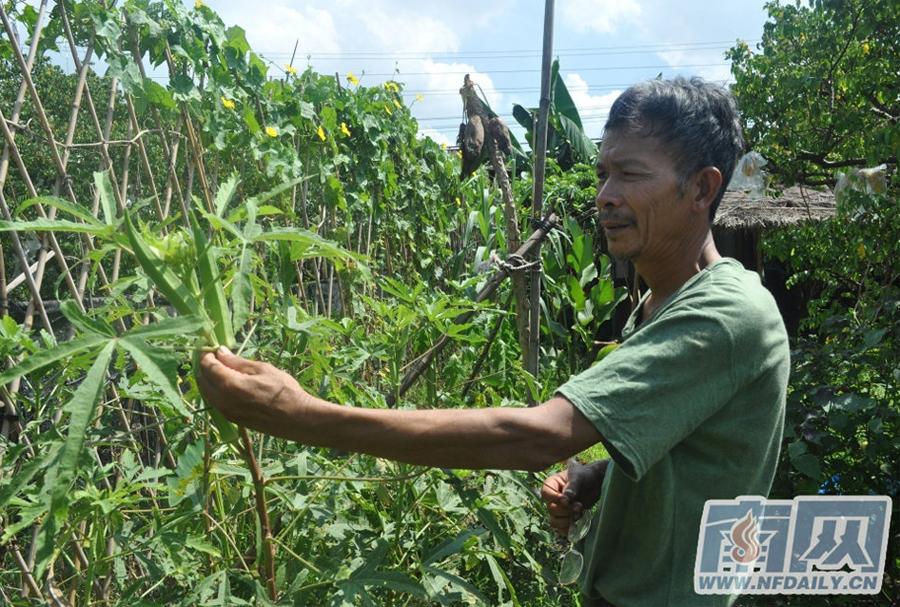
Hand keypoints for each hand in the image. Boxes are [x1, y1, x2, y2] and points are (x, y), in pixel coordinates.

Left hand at [197, 347, 314, 440]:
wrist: (296, 419)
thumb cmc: (283, 390)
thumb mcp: (262, 369)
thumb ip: (238, 362)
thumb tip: (221, 352)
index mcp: (230, 385)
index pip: (207, 366)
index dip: (206, 354)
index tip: (212, 347)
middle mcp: (223, 401)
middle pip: (202, 380)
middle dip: (206, 366)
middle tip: (218, 356)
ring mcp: (227, 412)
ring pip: (207, 393)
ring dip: (210, 379)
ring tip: (224, 369)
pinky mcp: (233, 419)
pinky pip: (216, 402)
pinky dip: (216, 391)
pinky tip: (230, 384)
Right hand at [541, 458, 609, 535]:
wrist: (596, 483)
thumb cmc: (585, 476)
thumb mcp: (579, 478)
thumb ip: (572, 487)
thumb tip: (564, 500)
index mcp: (551, 485)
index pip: (546, 494)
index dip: (555, 499)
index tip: (568, 500)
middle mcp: (552, 498)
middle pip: (551, 510)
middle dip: (566, 510)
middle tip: (579, 506)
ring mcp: (558, 510)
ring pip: (554, 522)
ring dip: (568, 520)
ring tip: (579, 513)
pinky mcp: (565, 519)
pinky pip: (561, 529)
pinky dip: (570, 528)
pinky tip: (579, 520)